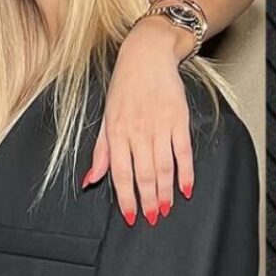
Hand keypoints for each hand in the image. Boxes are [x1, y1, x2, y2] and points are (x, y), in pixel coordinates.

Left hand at [82, 19, 194, 226]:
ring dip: (165, 192)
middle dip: (148, 200)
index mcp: (116, 132)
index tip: (130, 216)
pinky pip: (184, 152)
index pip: (119, 173)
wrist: (147, 56)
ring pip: (164, 167)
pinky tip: (186, 188)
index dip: (125, 198)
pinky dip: (186, 172)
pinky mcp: (179, 118)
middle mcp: (137, 131)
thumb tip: (89, 180)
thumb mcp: (106, 118)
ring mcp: (160, 125)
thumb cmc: (124, 88)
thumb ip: (101, 152)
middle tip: (152, 218)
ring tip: (166, 209)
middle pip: (144, 174)